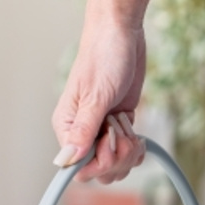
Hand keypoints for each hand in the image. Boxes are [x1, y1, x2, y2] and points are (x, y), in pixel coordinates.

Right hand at [52, 17, 147, 182]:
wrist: (121, 34)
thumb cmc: (102, 56)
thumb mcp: (95, 96)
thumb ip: (83, 131)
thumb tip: (68, 160)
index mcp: (67, 127)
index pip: (76, 166)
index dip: (97, 163)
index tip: (109, 144)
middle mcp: (82, 132)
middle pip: (99, 170)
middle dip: (117, 157)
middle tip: (122, 132)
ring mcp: (101, 130)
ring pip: (115, 164)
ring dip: (128, 151)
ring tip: (128, 127)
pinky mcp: (118, 125)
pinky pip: (127, 152)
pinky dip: (135, 147)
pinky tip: (137, 134)